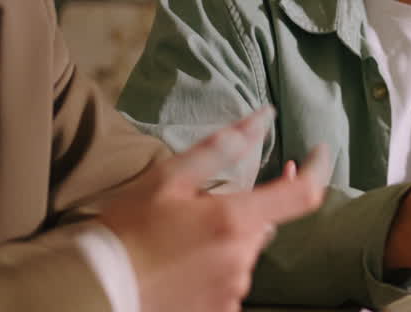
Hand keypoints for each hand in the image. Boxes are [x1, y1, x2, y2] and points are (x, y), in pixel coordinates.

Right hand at [99, 107, 328, 311]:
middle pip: (263, 224)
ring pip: (244, 253)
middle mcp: (242, 259)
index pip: (303, 194)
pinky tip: (180, 265)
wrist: (93, 290)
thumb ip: (222, 147)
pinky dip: (213, 268)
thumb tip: (264, 118)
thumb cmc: (128, 229)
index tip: (316, 153)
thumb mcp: (168, 177)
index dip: (317, 170)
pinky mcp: (220, 311)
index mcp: (235, 221)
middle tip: (196, 210)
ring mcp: (233, 290)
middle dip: (242, 212)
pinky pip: (229, 281)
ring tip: (179, 241)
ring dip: (225, 241)